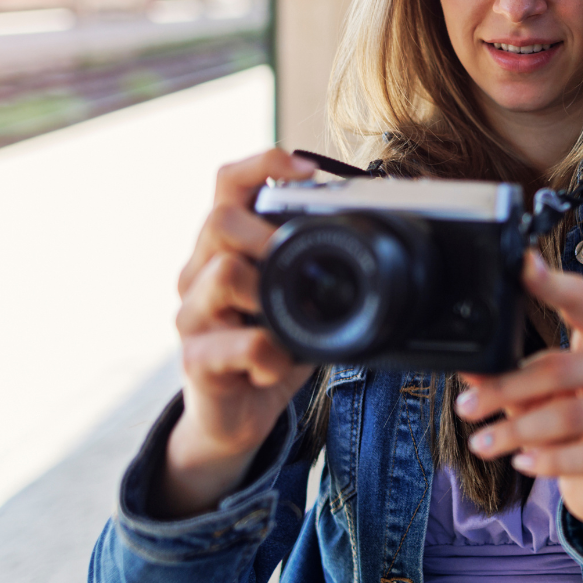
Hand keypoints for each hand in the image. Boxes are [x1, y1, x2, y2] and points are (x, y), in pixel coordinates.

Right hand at [159, 147, 318, 517]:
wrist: (234, 416)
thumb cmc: (268, 347)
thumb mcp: (300, 299)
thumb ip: (321, 265)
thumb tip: (389, 225)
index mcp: (224, 248)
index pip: (227, 184)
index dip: (262, 165)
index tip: (305, 168)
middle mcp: (199, 274)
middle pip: (219, 221)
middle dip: (268, 232)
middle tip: (302, 255)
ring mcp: (193, 317)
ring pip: (223, 275)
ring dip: (270, 292)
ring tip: (294, 315)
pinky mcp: (196, 361)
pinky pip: (235, 345)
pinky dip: (268, 352)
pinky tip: (279, 362)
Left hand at [456, 251, 582, 543]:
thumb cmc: (575, 423)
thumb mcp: (537, 395)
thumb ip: (506, 375)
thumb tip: (466, 361)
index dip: (552, 284)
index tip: (521, 266)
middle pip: (564, 367)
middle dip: (507, 389)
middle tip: (467, 406)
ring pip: (572, 414)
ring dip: (517, 432)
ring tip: (482, 443)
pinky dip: (549, 460)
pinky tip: (524, 463)